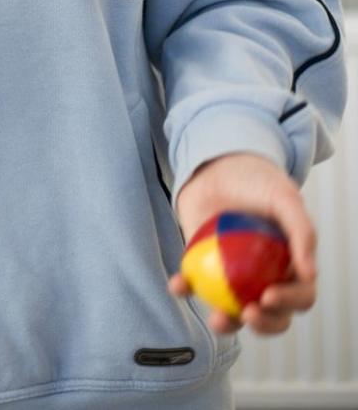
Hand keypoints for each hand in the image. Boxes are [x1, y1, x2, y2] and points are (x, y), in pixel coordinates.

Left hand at [166, 151, 317, 337]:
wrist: (216, 166)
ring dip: (228, 323)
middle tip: (247, 313)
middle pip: (273, 314)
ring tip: (216, 318)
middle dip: (264, 324)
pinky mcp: (204, 268)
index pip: (300, 295)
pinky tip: (179, 285)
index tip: (268, 297)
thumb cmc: (255, 179)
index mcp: (292, 264)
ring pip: (236, 312)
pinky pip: (196, 285)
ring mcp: (236, 276)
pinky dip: (186, 288)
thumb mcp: (283, 196)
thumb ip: (302, 230)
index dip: (289, 303)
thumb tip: (311, 274)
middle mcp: (267, 276)